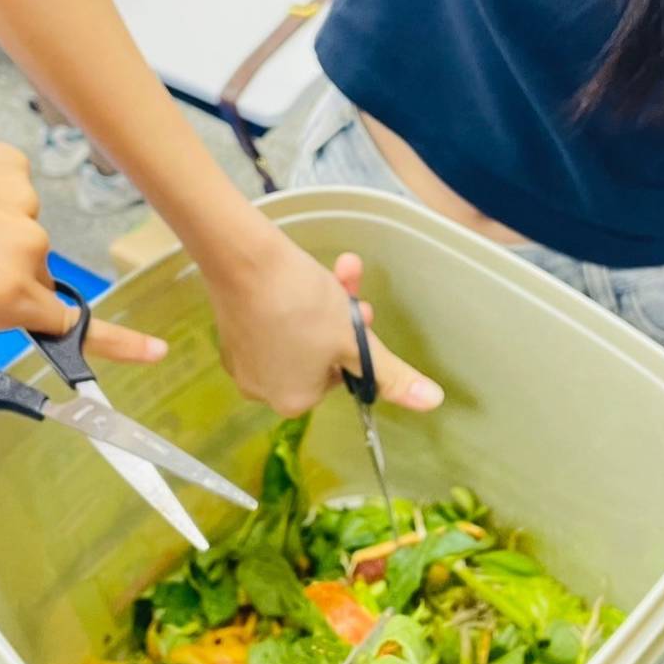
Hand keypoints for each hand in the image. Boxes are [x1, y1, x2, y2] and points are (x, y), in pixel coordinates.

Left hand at [0, 97, 163, 445]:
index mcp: (0, 293)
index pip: (69, 327)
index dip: (115, 346)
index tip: (157, 353)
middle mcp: (24, 247)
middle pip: (35, 286)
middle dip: (1, 292)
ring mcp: (22, 201)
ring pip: (24, 242)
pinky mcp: (14, 164)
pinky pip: (16, 199)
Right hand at [206, 235, 443, 416]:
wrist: (244, 261)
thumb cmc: (303, 306)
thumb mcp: (356, 341)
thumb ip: (392, 375)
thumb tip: (434, 402)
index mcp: (294, 402)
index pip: (337, 376)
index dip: (350, 343)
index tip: (356, 315)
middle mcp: (263, 390)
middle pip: (318, 355)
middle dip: (339, 319)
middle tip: (346, 289)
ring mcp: (242, 362)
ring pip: (296, 334)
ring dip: (322, 303)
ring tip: (336, 270)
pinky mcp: (229, 332)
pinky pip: (268, 324)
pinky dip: (286, 302)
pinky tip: (294, 274)